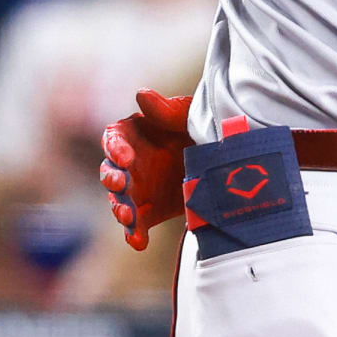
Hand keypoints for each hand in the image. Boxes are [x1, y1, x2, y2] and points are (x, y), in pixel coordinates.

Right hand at [99, 90, 193, 250]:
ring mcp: (137, 188)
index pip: (114, 139)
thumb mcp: (190, 117)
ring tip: (128, 217)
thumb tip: (141, 94)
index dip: (116, 148)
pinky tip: (138, 242)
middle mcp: (131, 162)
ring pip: (119, 200)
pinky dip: (134, 234)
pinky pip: (136, 225)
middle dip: (112, 179)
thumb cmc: (203, 128)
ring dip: (119, 209)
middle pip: (110, 171)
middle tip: (121, 184)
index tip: (126, 158)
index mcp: (135, 134)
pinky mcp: (149, 210)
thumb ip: (167, 110)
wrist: (226, 160)